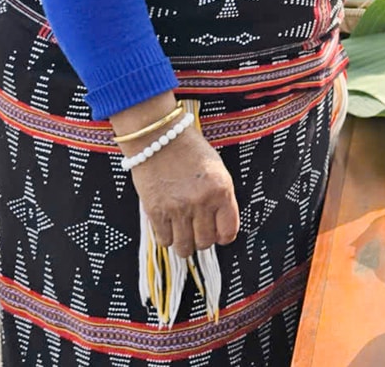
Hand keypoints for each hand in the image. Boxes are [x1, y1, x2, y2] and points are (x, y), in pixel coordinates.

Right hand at [126, 119, 238, 258]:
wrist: (158, 137)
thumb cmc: (188, 149)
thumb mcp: (216, 169)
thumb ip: (220, 197)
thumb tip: (218, 224)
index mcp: (221, 190)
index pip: (229, 231)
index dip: (224, 236)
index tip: (219, 234)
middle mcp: (201, 202)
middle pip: (206, 242)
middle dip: (203, 239)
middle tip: (198, 230)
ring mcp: (178, 208)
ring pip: (185, 247)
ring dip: (185, 243)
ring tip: (183, 232)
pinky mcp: (156, 212)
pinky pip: (164, 240)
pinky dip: (167, 238)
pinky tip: (168, 226)